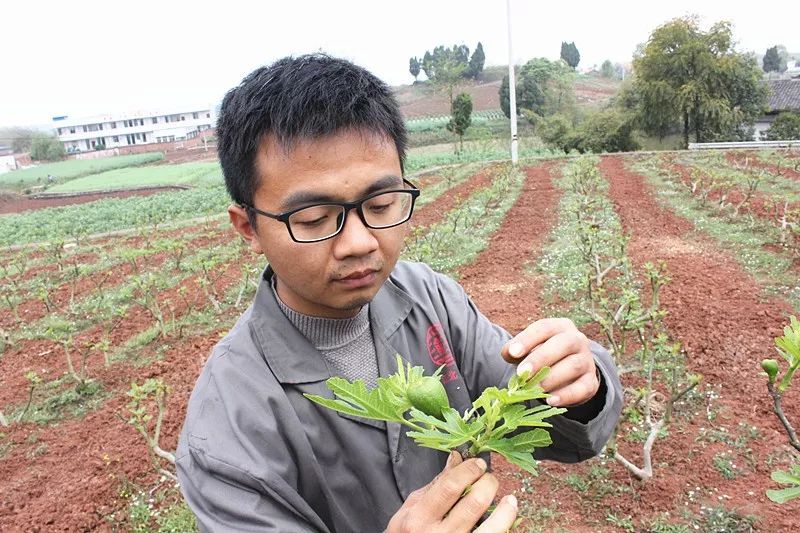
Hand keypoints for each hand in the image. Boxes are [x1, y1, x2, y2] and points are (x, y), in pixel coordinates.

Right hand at [387, 452, 517, 531]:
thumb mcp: (412, 508)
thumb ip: (435, 485)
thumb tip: (456, 460)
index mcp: (419, 517)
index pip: (449, 486)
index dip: (468, 470)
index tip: (478, 463)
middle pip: (473, 503)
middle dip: (487, 484)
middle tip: (490, 478)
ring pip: (490, 528)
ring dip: (504, 510)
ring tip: (508, 499)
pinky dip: (504, 524)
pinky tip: (508, 515)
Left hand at [501, 318, 598, 406]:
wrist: (571, 373)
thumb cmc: (543, 357)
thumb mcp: (529, 349)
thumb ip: (516, 350)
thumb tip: (508, 353)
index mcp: (559, 327)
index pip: (544, 328)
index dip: (528, 339)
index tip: (513, 352)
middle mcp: (577, 340)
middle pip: (563, 344)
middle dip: (541, 358)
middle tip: (523, 373)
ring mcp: (587, 360)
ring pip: (573, 366)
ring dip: (551, 378)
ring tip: (534, 389)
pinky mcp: (591, 382)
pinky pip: (582, 388)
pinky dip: (566, 395)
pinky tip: (550, 400)